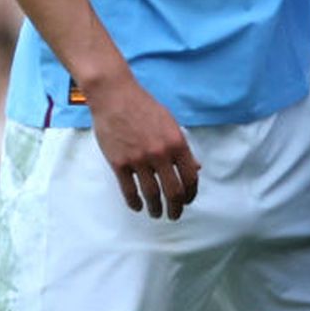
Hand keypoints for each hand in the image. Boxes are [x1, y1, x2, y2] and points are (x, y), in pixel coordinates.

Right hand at [87, 69, 199, 220]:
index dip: (191, 194)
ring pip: (151, 194)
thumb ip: (182, 148)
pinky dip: (135, 202)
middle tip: (174, 215)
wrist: (114, 95)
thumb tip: (195, 168)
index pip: (190, 178)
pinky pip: (129, 190)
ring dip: (156, 209)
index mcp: (176, 143)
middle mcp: (160, 154)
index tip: (187, 201)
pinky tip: (138, 207)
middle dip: (176, 208)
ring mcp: (138, 159)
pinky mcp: (119, 163)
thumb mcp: (170, 123)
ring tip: (157, 214)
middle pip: (173, 191)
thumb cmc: (143, 106)